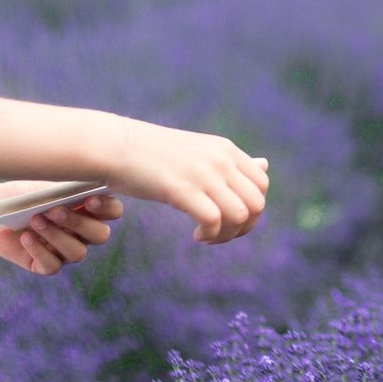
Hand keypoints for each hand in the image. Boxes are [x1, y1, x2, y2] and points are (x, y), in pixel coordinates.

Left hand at [0, 191, 124, 276]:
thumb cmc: (22, 192)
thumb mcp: (44, 185)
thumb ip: (67, 187)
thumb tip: (84, 185)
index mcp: (88, 209)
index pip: (113, 211)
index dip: (107, 208)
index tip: (89, 199)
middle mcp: (81, 232)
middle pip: (100, 235)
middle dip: (79, 222)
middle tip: (55, 210)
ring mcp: (64, 251)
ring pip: (77, 252)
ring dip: (57, 236)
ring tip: (35, 220)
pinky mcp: (45, 265)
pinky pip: (52, 266)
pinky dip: (40, 251)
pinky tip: (26, 238)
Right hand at [112, 121, 269, 244]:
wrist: (117, 145)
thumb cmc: (155, 153)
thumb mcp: (201, 151)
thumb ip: (232, 162)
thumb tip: (265, 165)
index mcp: (227, 149)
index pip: (262, 184)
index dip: (251, 210)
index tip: (228, 219)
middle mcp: (221, 159)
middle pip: (257, 204)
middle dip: (244, 228)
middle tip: (220, 234)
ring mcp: (203, 173)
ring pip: (240, 215)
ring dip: (227, 235)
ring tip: (207, 237)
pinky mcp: (182, 189)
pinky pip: (214, 221)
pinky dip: (210, 235)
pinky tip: (197, 236)